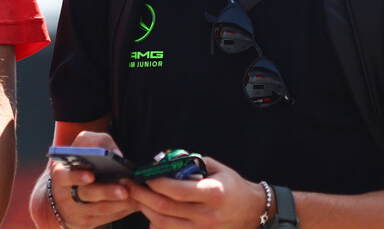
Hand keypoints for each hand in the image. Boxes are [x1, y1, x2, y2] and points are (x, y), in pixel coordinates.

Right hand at [48, 131, 138, 227]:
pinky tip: (133, 203)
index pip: (64, 176)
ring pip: (99, 208)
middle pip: (87, 194)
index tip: (91, 176)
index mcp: (59, 173)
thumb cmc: (81, 162)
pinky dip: (122, 210)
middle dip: (107, 192)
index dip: (76, 176)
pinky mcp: (85, 222)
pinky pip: (106, 218)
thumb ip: (98, 143)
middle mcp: (63, 194)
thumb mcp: (84, 146)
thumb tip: (117, 155)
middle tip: (124, 190)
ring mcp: (74, 211)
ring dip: (120, 203)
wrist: (67, 189)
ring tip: (135, 195)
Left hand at [126, 157, 265, 227]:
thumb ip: (191, 163)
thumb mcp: (216, 168)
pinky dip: (157, 223)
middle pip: (164, 208)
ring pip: (163, 224)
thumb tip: (164, 161)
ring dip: (146, 210)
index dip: (155, 183)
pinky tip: (152, 212)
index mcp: (212, 194)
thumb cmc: (232, 186)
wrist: (253, 212)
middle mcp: (207, 216)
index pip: (176, 190)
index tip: (145, 175)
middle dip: (142, 196)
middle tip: (130, 186)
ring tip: (137, 198)